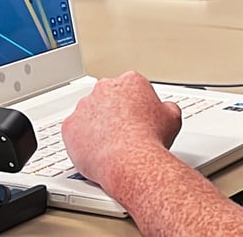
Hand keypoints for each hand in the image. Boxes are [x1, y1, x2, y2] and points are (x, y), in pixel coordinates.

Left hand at [61, 72, 181, 192]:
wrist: (130, 161)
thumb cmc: (150, 140)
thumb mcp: (172, 118)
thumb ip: (166, 107)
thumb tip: (166, 109)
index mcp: (130, 82)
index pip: (131, 87)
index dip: (136, 104)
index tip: (138, 116)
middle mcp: (105, 88)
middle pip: (108, 97)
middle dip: (114, 111)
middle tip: (124, 130)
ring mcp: (85, 106)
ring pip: (89, 113)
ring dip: (96, 124)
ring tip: (110, 144)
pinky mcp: (70, 125)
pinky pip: (74, 130)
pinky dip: (82, 139)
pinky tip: (95, 150)